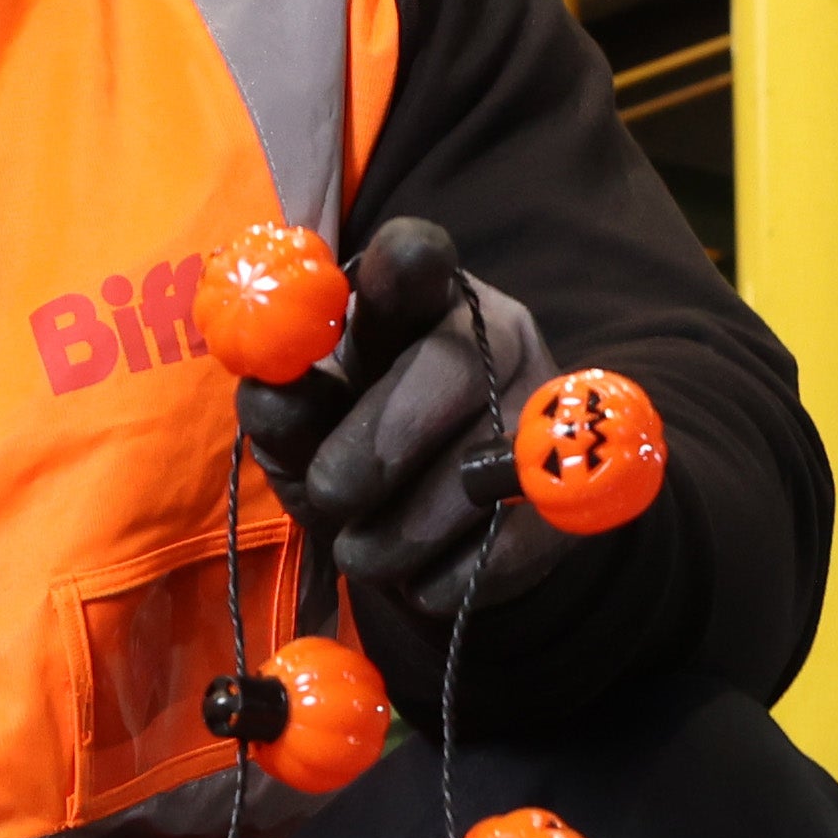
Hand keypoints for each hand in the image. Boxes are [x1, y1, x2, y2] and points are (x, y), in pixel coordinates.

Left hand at [230, 215, 574, 637]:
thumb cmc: (354, 453)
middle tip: (329, 494)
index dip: (403, 264)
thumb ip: (286, 407)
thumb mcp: (309, 425)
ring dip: (401, 529)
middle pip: (451, 368)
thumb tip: (270, 394)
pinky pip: (510, 540)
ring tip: (361, 552)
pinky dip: (448, 574)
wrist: (429, 539)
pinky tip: (422, 577)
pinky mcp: (567, 495)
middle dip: (379, 443)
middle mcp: (495, 336)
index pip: (415, 260)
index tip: (385, 278)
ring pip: (478, 466)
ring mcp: (543, 412)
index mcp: (415, 302)